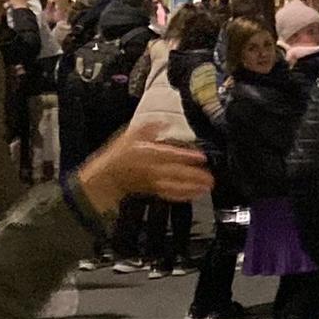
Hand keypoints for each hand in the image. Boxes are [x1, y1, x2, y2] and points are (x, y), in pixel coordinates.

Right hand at [76, 121, 212, 212]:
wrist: (107, 176)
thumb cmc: (119, 155)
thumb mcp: (131, 135)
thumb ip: (148, 128)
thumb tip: (162, 122)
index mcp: (149, 154)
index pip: (170, 154)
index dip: (186, 156)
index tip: (201, 157)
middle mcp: (153, 169)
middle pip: (176, 173)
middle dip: (194, 176)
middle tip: (211, 177)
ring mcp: (154, 182)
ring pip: (175, 186)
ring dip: (192, 187)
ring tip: (208, 186)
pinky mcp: (154, 191)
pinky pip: (170, 195)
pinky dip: (183, 196)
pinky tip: (195, 194)